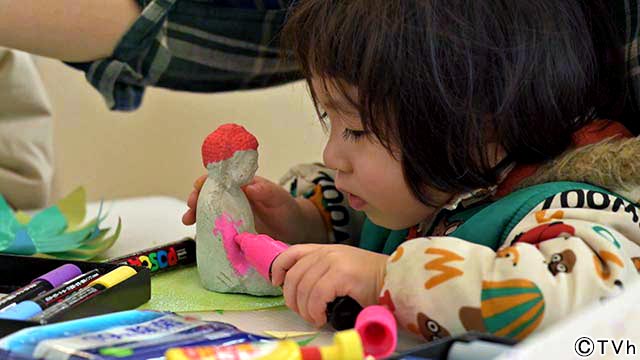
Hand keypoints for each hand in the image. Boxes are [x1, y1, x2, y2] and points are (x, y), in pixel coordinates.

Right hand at [182, 175, 325, 243]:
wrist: (296, 232)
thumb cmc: (288, 211)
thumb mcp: (280, 200)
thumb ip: (267, 192)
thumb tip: (250, 186)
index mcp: (243, 186)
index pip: (220, 179)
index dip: (206, 182)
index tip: (198, 189)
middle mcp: (234, 199)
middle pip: (208, 195)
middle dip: (195, 199)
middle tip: (190, 210)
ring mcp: (232, 216)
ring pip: (208, 212)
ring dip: (196, 215)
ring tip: (188, 222)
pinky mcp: (232, 232)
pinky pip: (216, 230)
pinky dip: (206, 232)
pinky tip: (200, 237)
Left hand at [271, 244, 388, 326]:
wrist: (398, 280)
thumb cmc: (373, 281)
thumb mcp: (343, 269)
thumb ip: (323, 272)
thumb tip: (299, 290)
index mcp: (326, 249)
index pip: (293, 252)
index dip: (279, 267)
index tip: (277, 283)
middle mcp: (328, 252)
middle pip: (294, 275)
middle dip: (292, 299)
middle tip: (303, 313)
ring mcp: (335, 261)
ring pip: (304, 288)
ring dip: (305, 309)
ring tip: (315, 318)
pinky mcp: (342, 274)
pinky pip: (317, 295)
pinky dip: (315, 310)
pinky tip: (322, 317)